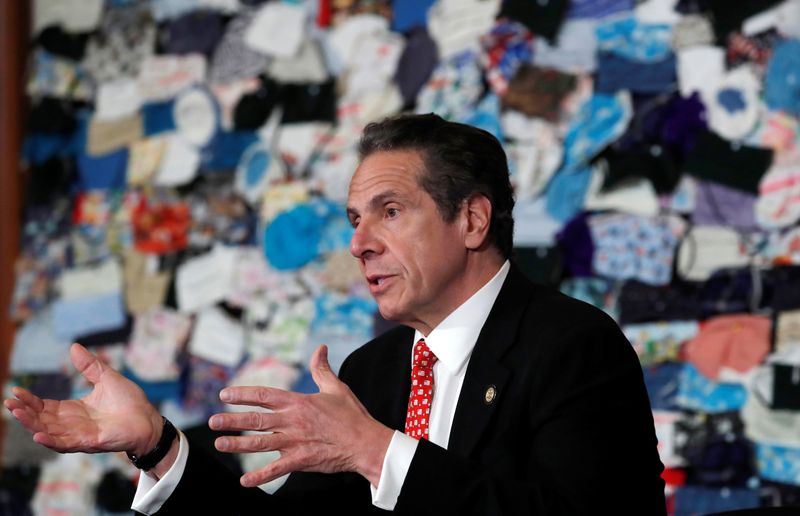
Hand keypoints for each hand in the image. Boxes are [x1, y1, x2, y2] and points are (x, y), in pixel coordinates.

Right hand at [4, 343, 163, 457]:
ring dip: (31, 424)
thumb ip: (89, 366)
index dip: (30, 401)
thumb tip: (73, 346)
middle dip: (24, 412)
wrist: (148, 419)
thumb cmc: (130, 402)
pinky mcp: (90, 442)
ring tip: (16, 413)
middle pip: (41, 420)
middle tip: (9, 403)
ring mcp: (79, 435)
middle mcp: (72, 424)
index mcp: (74, 410)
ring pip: (48, 432)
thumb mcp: (106, 378)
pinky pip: (66, 443)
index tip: (16, 391)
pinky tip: (37, 435)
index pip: (45, 407)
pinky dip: (51, 440)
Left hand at [209, 345, 393, 487]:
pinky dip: (260, 476)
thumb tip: (320, 348)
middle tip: (213, 421)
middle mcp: (293, 421)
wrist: (366, 442)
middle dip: (232, 420)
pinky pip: (277, 469)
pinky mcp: (301, 460)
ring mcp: (295, 441)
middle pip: (256, 419)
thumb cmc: (352, 415)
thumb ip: (322, 369)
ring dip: (238, 444)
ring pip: (260, 443)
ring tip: (220, 443)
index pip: (264, 395)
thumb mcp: (336, 388)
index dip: (243, 394)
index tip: (225, 394)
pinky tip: (245, 481)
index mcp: (298, 402)